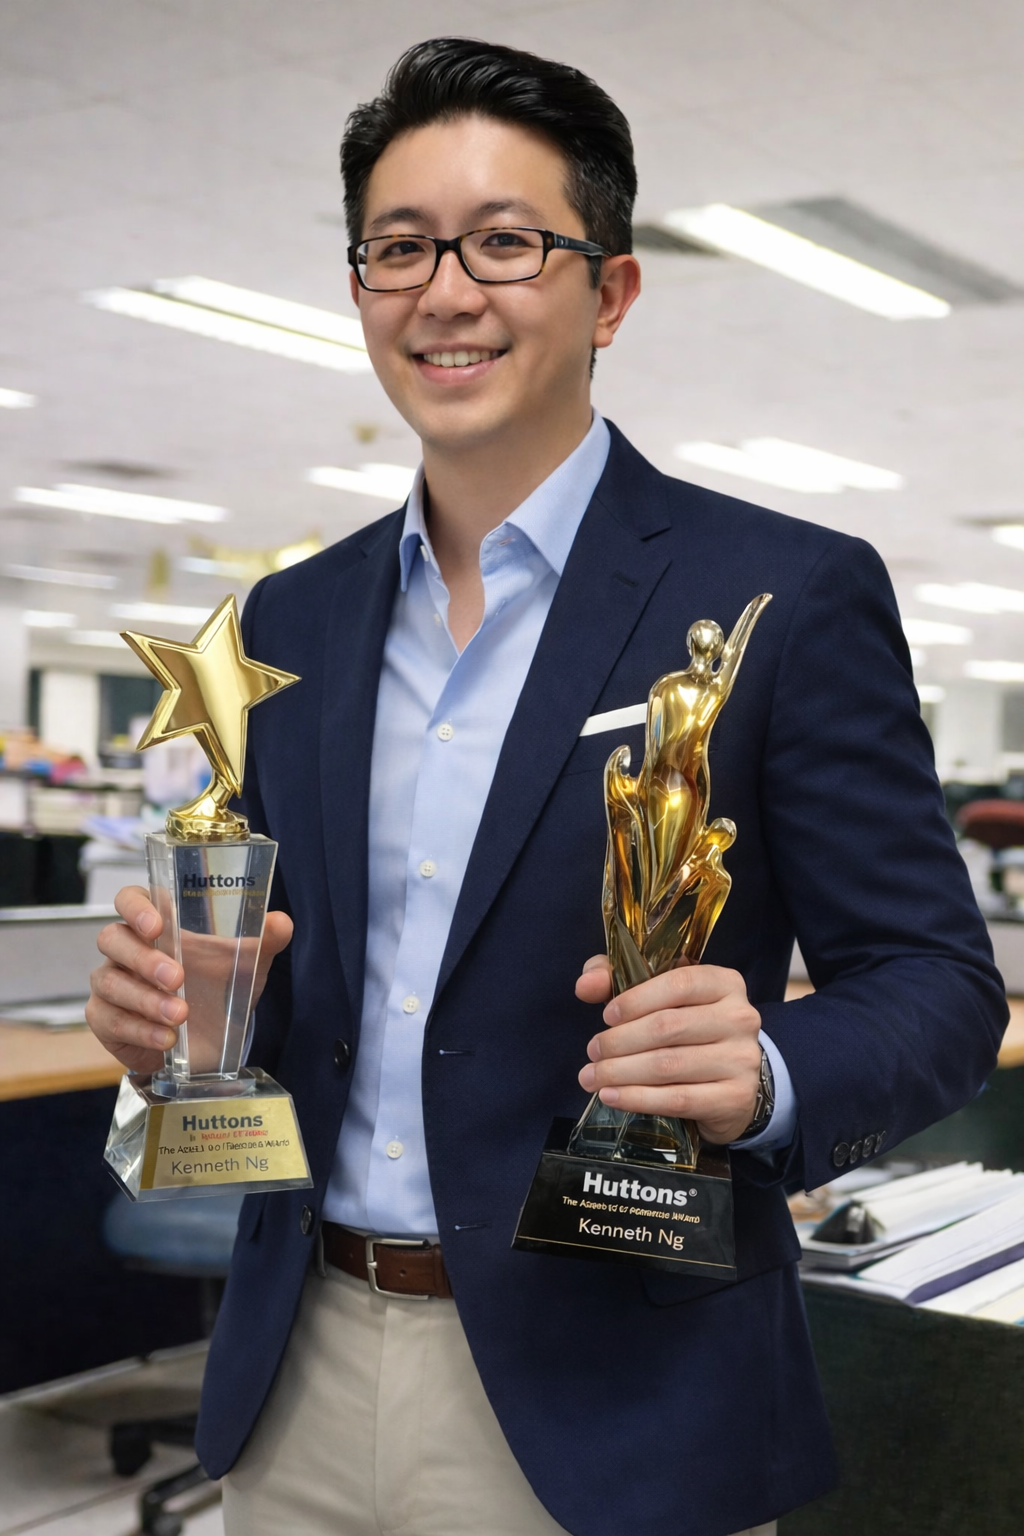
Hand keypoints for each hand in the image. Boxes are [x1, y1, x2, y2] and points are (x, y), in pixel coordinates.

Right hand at [86, 884, 293, 1075]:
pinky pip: (110, 1021)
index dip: (135, 907)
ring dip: (145, 1000)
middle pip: (112, 939)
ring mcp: (111, 984)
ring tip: (180, 1015)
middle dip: (143, 958)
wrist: (210, 1042)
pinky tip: (166, 1039)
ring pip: (109, 983)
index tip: (156, 925)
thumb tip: (282, 922)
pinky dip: (140, 1030)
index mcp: (157, 925)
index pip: (130, 899)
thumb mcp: (247, 965)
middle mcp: (126, 950)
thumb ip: (264, 941)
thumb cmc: (219, 989)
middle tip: (177, 978)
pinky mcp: (105, 1020)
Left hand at [574, 957, 762, 1144]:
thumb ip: (617, 979)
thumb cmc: (687, 1031)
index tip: (606, 1016)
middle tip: (593, 1051)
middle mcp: (741, 1018)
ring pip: (668, 1065)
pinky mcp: (735, 1098)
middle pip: (669, 1027)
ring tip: (592, 1077)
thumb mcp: (657, 996)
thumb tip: (585, 985)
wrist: (730, 1083)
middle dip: (620, 1041)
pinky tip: (611, 1096)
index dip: (637, 999)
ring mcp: (742, 1060)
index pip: (679, 983)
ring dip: (621, 1072)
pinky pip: (677, 1099)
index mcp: (725, 983)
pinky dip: (637, 1099)